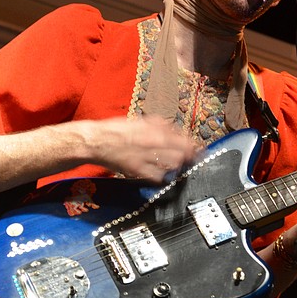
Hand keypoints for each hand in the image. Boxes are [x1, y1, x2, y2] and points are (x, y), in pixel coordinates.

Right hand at [76, 115, 201, 183]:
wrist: (97, 141)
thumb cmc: (117, 130)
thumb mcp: (141, 121)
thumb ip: (159, 125)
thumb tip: (174, 129)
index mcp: (154, 130)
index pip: (183, 139)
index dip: (194, 145)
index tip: (200, 149)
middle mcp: (153, 143)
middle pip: (182, 153)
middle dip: (190, 157)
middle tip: (194, 159)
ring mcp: (146, 158)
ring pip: (172, 165)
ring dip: (179, 166)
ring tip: (180, 166)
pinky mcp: (137, 170)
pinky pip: (157, 176)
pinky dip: (163, 176)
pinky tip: (164, 175)